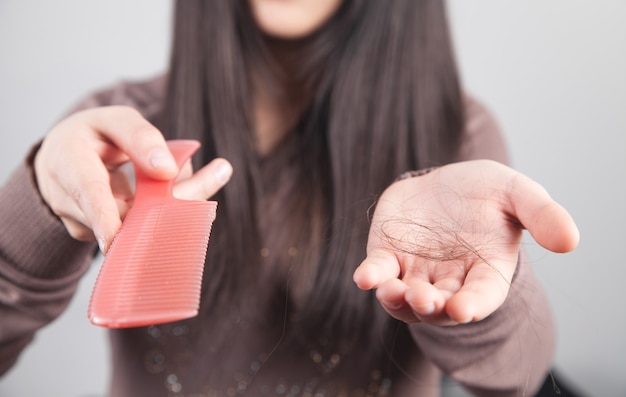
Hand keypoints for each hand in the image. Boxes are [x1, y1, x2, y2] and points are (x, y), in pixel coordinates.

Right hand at [34, 106, 231, 252]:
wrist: (64, 159)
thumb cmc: (94, 136)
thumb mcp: (116, 122)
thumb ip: (140, 138)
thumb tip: (168, 170)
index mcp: (68, 161)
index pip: (88, 192)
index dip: (105, 217)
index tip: (120, 238)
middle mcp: (69, 200)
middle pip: (127, 215)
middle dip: (173, 203)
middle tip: (220, 171)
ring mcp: (84, 224)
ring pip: (139, 226)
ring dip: (178, 206)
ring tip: (214, 171)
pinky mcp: (101, 238)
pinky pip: (139, 230)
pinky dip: (166, 214)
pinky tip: (181, 193)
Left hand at [353, 160, 578, 325]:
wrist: (444, 182)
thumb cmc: (485, 192)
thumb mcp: (517, 194)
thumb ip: (542, 214)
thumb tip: (571, 241)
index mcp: (484, 271)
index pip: (481, 297)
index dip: (473, 306)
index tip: (462, 309)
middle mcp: (449, 280)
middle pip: (440, 304)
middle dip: (431, 305)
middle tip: (424, 299)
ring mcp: (415, 272)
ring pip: (405, 299)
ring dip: (398, 299)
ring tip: (393, 290)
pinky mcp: (387, 257)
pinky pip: (378, 273)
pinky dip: (372, 277)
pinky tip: (365, 277)